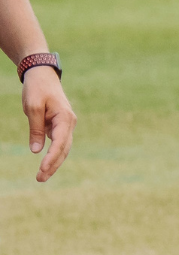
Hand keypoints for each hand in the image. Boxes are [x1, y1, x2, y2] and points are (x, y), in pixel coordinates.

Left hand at [21, 65, 74, 181]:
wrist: (42, 75)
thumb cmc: (37, 89)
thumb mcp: (32, 107)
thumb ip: (35, 129)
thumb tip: (36, 151)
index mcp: (65, 118)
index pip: (60, 143)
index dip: (51, 157)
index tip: (42, 169)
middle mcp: (69, 124)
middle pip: (64, 150)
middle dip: (52, 165)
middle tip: (40, 179)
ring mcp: (66, 126)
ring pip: (62, 149)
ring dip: (53, 163)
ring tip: (41, 176)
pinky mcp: (60, 126)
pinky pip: (58, 144)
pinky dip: (53, 155)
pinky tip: (45, 165)